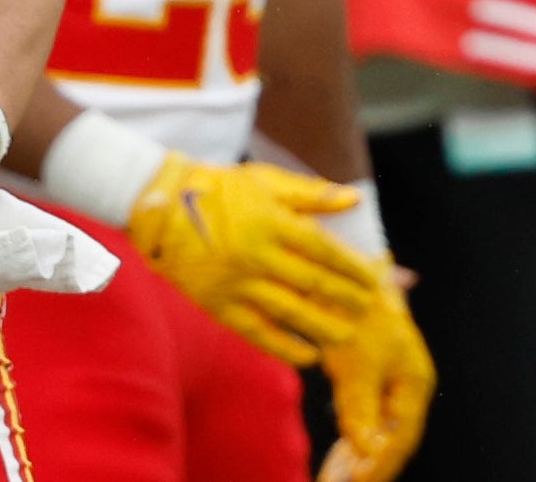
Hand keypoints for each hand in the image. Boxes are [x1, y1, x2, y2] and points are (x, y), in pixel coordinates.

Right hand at [127, 155, 386, 364]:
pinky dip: (284, 347)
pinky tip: (307, 357)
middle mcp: (256, 253)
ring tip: (347, 337)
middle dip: (345, 298)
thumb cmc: (219, 188)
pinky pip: (257, 332)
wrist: (161, 205)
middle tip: (369, 309)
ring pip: (288, 311)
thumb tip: (356, 199)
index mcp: (271, 220)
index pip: (323, 249)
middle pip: (312, 282)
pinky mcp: (218, 305)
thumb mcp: (265, 179)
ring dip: (322, 327)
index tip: (374, 278)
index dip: (352, 266)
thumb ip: (311, 193)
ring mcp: (236, 282)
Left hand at [318, 265, 433, 481]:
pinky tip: (335, 465)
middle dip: (366, 470)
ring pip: (375, 435)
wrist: (344, 273)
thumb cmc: (355, 314)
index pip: (401, 438)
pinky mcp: (366, 379)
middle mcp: (405, 387)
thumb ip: (360, 411)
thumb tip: (366, 452)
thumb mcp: (356, 365)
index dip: (379, 466)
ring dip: (355, 462)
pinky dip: (350, 444)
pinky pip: (362, 422)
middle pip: (390, 441)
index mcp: (414, 383)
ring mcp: (387, 384)